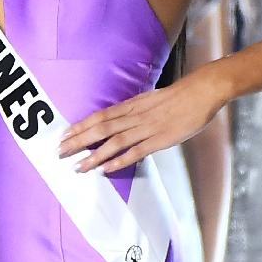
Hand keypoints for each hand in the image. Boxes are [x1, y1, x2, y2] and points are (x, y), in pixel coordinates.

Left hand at [60, 67, 230, 175]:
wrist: (201, 92)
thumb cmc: (178, 96)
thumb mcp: (150, 99)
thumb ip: (134, 110)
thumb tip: (120, 120)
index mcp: (131, 104)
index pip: (99, 116)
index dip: (80, 126)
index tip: (63, 135)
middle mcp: (134, 116)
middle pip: (100, 128)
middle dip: (78, 141)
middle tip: (59, 152)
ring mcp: (147, 128)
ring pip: (114, 142)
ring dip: (94, 155)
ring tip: (78, 167)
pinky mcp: (160, 140)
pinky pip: (136, 151)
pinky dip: (120, 160)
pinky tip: (106, 169)